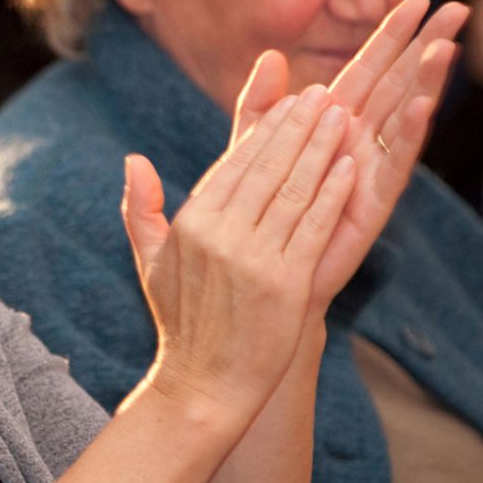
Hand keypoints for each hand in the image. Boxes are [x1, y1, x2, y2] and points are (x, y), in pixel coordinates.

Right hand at [122, 85, 354, 421]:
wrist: (204, 388)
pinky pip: (313, 227)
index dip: (267, 129)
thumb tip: (133, 160)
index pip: (234, 164)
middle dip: (299, 126)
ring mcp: (253, 259)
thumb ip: (140, 208)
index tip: (292, 101)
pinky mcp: (285, 283)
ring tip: (343, 117)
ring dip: (322, 149)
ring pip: (294, 190)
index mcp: (190, 225)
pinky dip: (333, 193)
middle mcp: (219, 236)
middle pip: (267, 167)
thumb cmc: (181, 324)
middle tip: (325, 94)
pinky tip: (350, 167)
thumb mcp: (150, 262)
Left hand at [233, 0, 464, 306]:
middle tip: (459, 8)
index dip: (390, 36)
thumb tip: (272, 56)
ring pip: (403, 118)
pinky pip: (394, 164)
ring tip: (449, 46)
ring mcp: (368, 173)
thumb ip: (258, 109)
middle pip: (398, 85)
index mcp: (330, 126)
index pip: (366, 70)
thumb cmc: (253, 220)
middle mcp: (357, 144)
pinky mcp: (370, 205)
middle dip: (426, 47)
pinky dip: (410, 135)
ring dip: (427, 83)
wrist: (255, 284)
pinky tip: (426, 106)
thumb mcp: (248, 154)